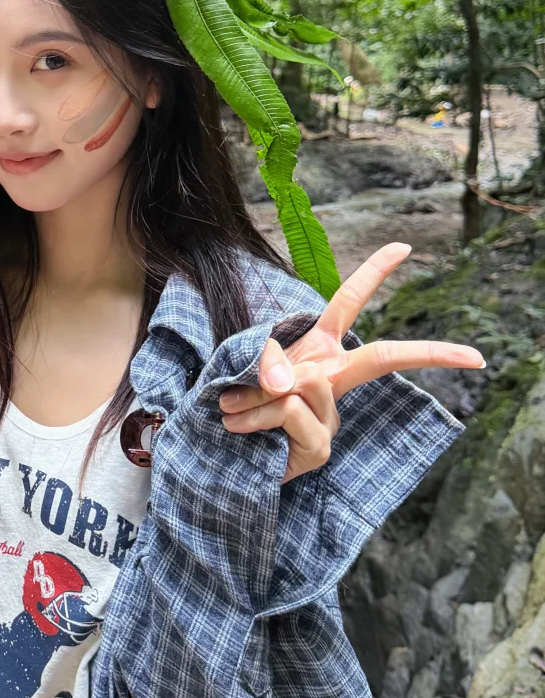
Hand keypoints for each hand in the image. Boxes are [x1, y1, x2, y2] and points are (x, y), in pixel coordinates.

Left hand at [217, 242, 485, 484]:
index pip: (348, 303)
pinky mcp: (319, 448)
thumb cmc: (238, 402)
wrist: (220, 450)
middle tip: (477, 357)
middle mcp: (331, 380)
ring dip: (258, 393)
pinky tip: (238, 427)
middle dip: (429, 353)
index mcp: (319, 350)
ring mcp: (331, 417)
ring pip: (303, 384)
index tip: (403, 247)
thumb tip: (289, 383)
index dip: (374, 273)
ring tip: (231, 408)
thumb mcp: (244, 368)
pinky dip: (256, 414)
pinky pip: (290, 412)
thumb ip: (266, 362)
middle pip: (381, 357)